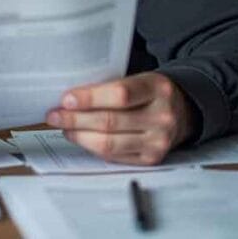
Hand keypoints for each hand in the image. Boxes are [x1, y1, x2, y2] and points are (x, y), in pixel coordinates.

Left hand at [45, 72, 197, 164]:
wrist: (183, 112)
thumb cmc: (152, 93)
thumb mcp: (139, 78)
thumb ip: (111, 86)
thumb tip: (70, 98)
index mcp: (158, 89)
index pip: (120, 95)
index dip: (89, 98)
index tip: (66, 99)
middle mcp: (162, 117)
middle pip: (110, 122)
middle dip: (75, 119)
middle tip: (54, 115)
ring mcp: (158, 142)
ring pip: (109, 143)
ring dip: (80, 136)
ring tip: (64, 127)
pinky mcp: (151, 159)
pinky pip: (114, 156)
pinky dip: (92, 147)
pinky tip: (81, 138)